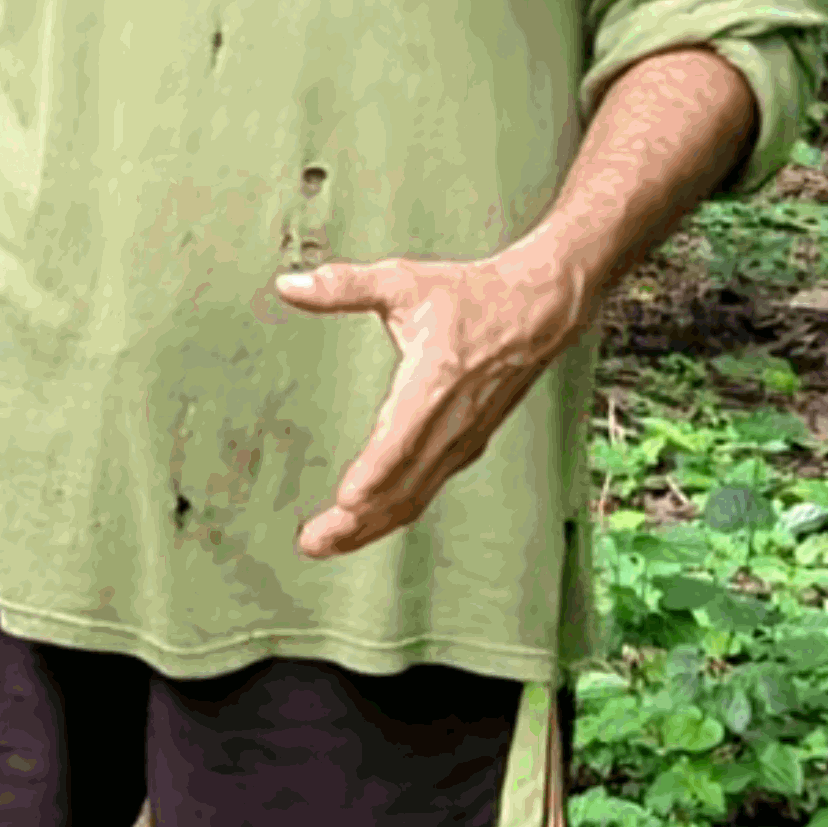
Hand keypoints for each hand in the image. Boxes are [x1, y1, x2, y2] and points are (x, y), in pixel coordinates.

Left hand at [274, 250, 591, 558]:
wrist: (540, 309)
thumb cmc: (470, 294)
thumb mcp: (403, 282)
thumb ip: (344, 286)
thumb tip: (287, 284)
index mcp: (436, 382)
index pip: (401, 439)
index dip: (374, 474)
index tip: (345, 502)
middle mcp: (452, 421)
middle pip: (405, 484)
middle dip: (360, 520)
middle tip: (312, 543)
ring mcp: (463, 438)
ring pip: (416, 495)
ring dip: (374, 525)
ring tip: (328, 545)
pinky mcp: (467, 445)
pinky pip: (428, 488)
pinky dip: (397, 512)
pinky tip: (369, 526)